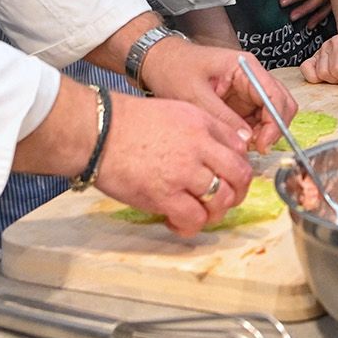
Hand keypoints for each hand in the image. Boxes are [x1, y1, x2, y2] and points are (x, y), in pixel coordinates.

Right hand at [94, 94, 254, 235]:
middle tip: (223, 200)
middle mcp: (199, 147)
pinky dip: (190, 226)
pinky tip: (177, 221)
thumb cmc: (126, 122)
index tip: (229, 177)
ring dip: (214, 212)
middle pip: (240, 176)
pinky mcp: (165, 195)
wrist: (98, 131)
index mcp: (201, 124)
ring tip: (198, 212)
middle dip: (236, 193)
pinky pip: (194, 219)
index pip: (240, 149)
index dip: (237, 167)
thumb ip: (200, 129)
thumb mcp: (173, 111)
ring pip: (222, 201)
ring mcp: (183, 172)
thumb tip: (218, 151)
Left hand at [140, 38, 296, 152]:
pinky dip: (253, 133)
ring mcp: (247, 88)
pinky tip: (238, 142)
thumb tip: (247, 139)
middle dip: (273, 128)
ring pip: (271, 114)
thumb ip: (222, 117)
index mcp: (245, 67)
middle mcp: (251, 76)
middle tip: (257, 148)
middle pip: (280, 104)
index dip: (274, 123)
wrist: (159, 62)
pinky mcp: (239, 100)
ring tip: (244, 146)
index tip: (263, 145)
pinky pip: (256, 119)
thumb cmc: (174, 70)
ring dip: (264, 132)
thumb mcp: (195, 96)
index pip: (274, 96)